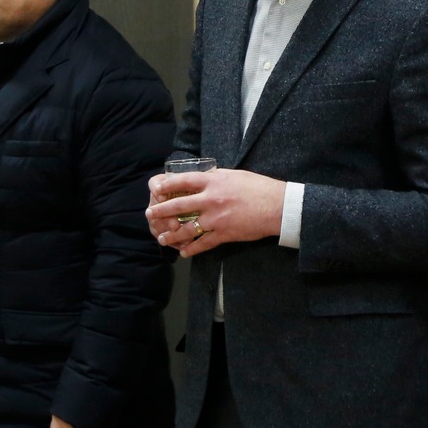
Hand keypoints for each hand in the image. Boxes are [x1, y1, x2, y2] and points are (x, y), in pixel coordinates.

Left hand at [145, 168, 284, 257]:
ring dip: (171, 234)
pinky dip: (192, 249)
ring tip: (161, 238)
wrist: (277, 206)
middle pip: (178, 205)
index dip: (166, 185)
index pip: (183, 181)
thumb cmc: (259, 187)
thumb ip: (217, 177)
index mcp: (214, 181)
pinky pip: (203, 244)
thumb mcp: (235, 175)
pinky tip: (183, 252)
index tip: (156, 188)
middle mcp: (211, 199)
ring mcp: (216, 218)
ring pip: (187, 228)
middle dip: (161, 211)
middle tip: (149, 214)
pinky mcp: (224, 234)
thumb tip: (204, 177)